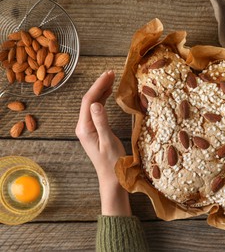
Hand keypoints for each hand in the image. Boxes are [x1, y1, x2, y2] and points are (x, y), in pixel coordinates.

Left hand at [76, 71, 130, 215]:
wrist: (112, 178)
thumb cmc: (112, 163)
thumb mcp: (108, 142)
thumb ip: (101, 122)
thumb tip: (96, 103)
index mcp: (84, 128)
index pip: (88, 101)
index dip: (98, 86)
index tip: (109, 74)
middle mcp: (83, 126)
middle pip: (89, 100)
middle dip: (100, 85)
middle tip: (112, 73)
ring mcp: (88, 128)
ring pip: (92, 104)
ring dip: (101, 91)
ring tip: (112, 79)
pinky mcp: (94, 130)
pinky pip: (96, 111)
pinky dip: (102, 100)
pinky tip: (109, 94)